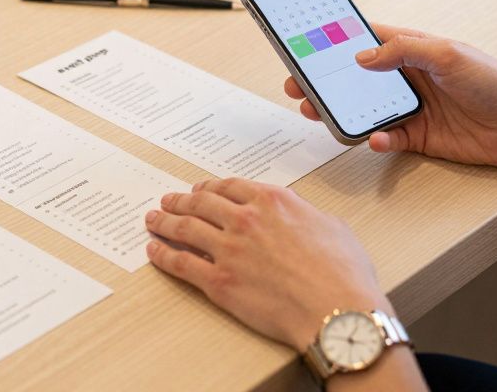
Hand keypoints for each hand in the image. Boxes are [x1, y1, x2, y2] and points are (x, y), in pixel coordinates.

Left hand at [145, 178, 389, 352]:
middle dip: (181, 200)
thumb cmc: (343, 273)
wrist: (336, 311)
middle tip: (168, 200)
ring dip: (164, 221)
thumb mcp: (332, 225)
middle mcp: (246, 219)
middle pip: (201, 202)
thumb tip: (300, 215)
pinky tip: (154, 251)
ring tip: (153, 219)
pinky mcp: (219, 281)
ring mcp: (228, 249)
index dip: (210, 186)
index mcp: (273, 201)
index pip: (230, 186)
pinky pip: (181, 263)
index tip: (200, 188)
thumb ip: (306, 214)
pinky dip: (163, 255)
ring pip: (185, 228)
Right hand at [286, 24, 496, 168]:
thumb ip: (404, 51)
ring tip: (319, 114)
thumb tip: (363, 56)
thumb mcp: (448, 54)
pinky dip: (376, 140)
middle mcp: (407, 77)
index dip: (335, 41)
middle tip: (298, 87)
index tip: (306, 44)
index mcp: (413, 49)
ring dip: (340, 112)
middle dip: (325, 82)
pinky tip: (376, 139)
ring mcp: (411, 108)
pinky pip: (386, 138)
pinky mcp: (418, 136)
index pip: (366, 40)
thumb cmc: (494, 81)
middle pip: (355, 78)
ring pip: (363, 109)